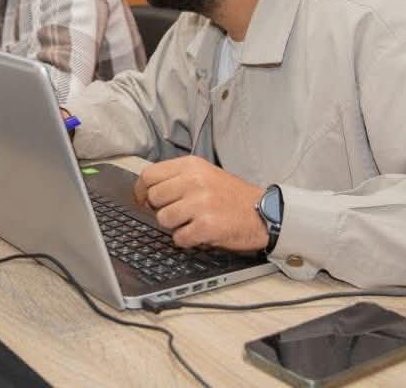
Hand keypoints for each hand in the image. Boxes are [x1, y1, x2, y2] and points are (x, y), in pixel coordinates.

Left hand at [133, 155, 268, 252]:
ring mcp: (201, 203)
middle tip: (178, 213)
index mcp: (191, 165)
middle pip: (153, 198)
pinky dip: (187, 240)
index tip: (144, 200)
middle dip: (161, 209)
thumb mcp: (204, 174)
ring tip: (192, 221)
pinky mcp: (207, 225)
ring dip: (175, 226)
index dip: (141, 191)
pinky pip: (179, 238)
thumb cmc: (231, 196)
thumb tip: (144, 192)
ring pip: (163, 219)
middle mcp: (194, 181)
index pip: (148, 175)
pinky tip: (200, 232)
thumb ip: (176, 178)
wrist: (264, 212)